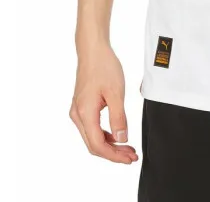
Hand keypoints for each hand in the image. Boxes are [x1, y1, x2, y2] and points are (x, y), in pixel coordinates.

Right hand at [69, 42, 138, 163]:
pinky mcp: (82, 106)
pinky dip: (105, 134)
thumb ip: (118, 117)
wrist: (93, 50)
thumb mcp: (116, 92)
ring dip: (110, 145)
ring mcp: (78, 111)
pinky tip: (117, 135)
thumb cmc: (103, 67)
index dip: (114, 155)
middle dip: (113, 153)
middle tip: (131, 156)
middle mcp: (77, 115)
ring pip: (92, 137)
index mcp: (84, 113)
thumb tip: (122, 138)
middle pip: (94, 144)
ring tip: (128, 148)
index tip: (129, 158)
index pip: (98, 145)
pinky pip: (92, 127)